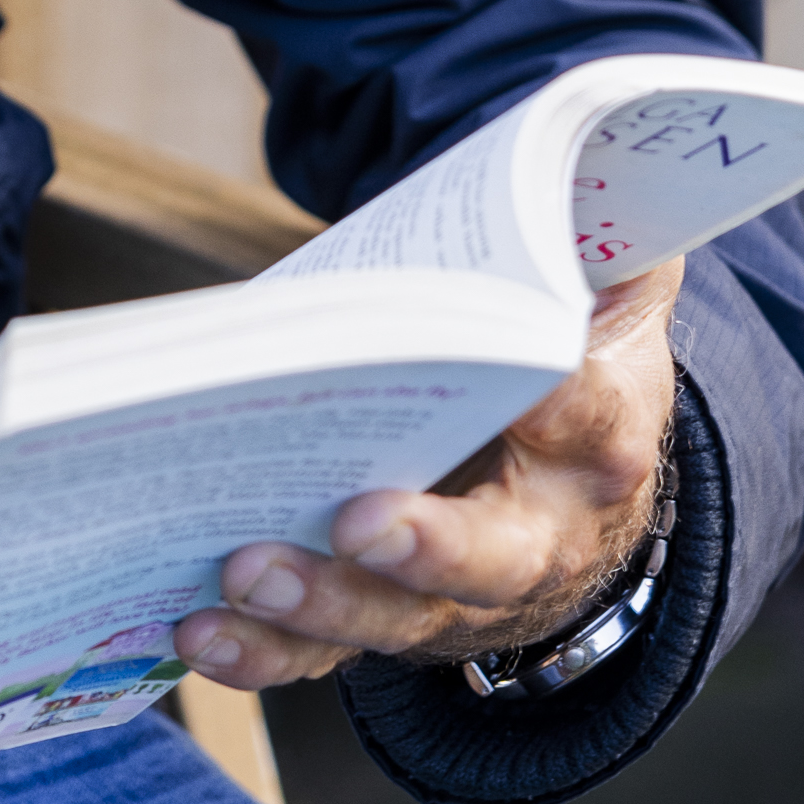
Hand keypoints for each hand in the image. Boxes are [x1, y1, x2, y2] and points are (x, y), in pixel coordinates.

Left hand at [172, 255, 684, 694]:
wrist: (577, 484)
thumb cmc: (568, 358)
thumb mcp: (606, 286)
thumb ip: (595, 228)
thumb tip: (583, 152)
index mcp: (598, 438)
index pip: (588, 414)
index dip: (558, 397)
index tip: (525, 368)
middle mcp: (540, 537)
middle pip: (492, 560)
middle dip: (425, 548)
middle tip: (356, 521)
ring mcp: (459, 594)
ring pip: (396, 619)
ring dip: (318, 606)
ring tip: (243, 576)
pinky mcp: (388, 619)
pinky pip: (325, 650)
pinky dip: (262, 650)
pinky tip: (198, 631)